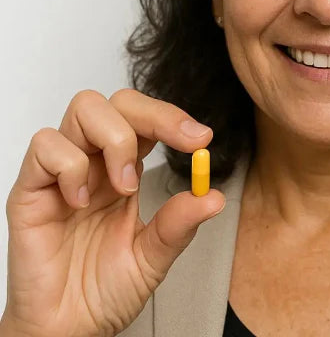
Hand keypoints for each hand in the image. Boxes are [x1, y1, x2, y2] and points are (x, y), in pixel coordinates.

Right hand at [1, 89, 224, 336]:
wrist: (67, 329)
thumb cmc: (104, 290)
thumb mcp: (153, 256)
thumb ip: (179, 224)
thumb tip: (213, 196)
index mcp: (125, 169)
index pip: (147, 119)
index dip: (174, 118)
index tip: (202, 138)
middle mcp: (95, 162)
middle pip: (119, 101)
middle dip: (155, 115)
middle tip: (182, 143)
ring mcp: (62, 172)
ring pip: (85, 108)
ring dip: (116, 139)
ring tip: (124, 186)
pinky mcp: (31, 190)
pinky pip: (46, 147)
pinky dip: (71, 166)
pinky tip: (80, 202)